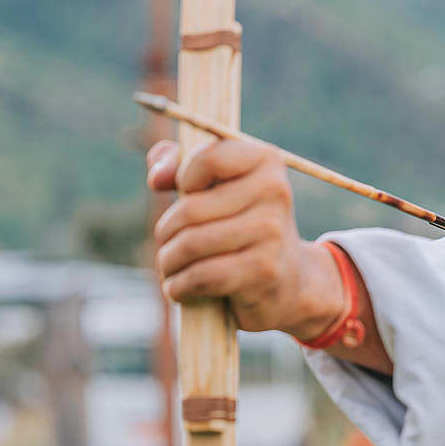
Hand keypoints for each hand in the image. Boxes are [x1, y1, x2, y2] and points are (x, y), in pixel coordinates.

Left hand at [146, 139, 343, 339]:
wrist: (287, 279)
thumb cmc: (239, 223)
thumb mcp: (214, 186)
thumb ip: (178, 164)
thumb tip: (156, 178)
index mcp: (265, 159)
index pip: (208, 158)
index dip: (184, 178)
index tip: (187, 194)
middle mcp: (275, 191)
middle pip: (189, 210)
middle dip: (165, 231)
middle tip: (168, 242)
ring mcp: (272, 231)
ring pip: (191, 245)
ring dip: (168, 261)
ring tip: (171, 265)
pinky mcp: (265, 270)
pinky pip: (202, 276)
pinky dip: (179, 286)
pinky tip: (179, 287)